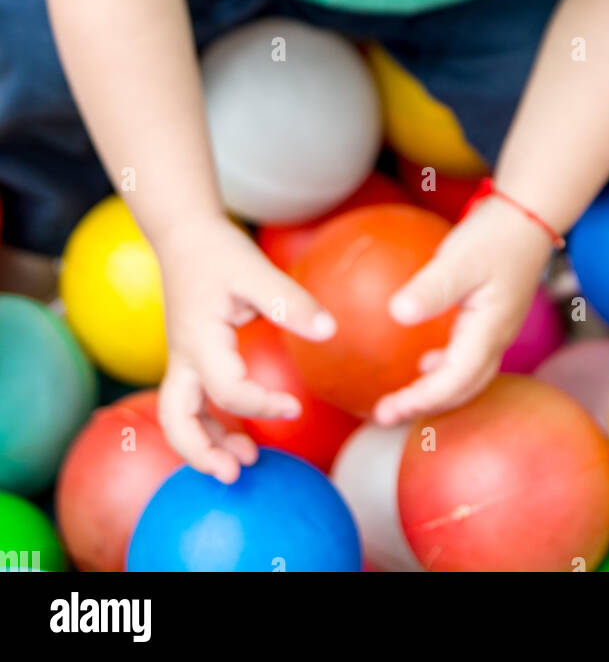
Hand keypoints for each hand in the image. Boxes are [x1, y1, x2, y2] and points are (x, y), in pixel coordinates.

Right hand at [156, 214, 336, 482]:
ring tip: (245, 462)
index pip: (226, 390)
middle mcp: (184, 358)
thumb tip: (329, 331)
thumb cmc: (219, 252)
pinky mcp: (190, 359)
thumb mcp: (255, 270)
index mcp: (199, 340)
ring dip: (206, 444)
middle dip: (201, 452)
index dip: (261, 405)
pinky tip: (238, 434)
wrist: (184, 235)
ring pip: (181, 417)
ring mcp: (183, 361)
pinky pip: (192, 403)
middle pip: (176, 420)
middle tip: (235, 474)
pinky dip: (210, 425)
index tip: (293, 406)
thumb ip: (291, 302)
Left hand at [372, 196, 553, 425]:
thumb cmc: (495, 235)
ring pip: (468, 377)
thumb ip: (431, 288)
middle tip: (386, 415)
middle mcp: (496, 338)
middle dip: (426, 406)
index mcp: (489, 330)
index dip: (422, 399)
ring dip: (437, 392)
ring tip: (404, 398)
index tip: (389, 409)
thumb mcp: (459, 259)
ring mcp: (497, 330)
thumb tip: (397, 314)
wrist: (528, 216)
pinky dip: (446, 371)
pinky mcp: (492, 319)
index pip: (454, 380)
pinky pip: (469, 358)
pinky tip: (428, 362)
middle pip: (463, 388)